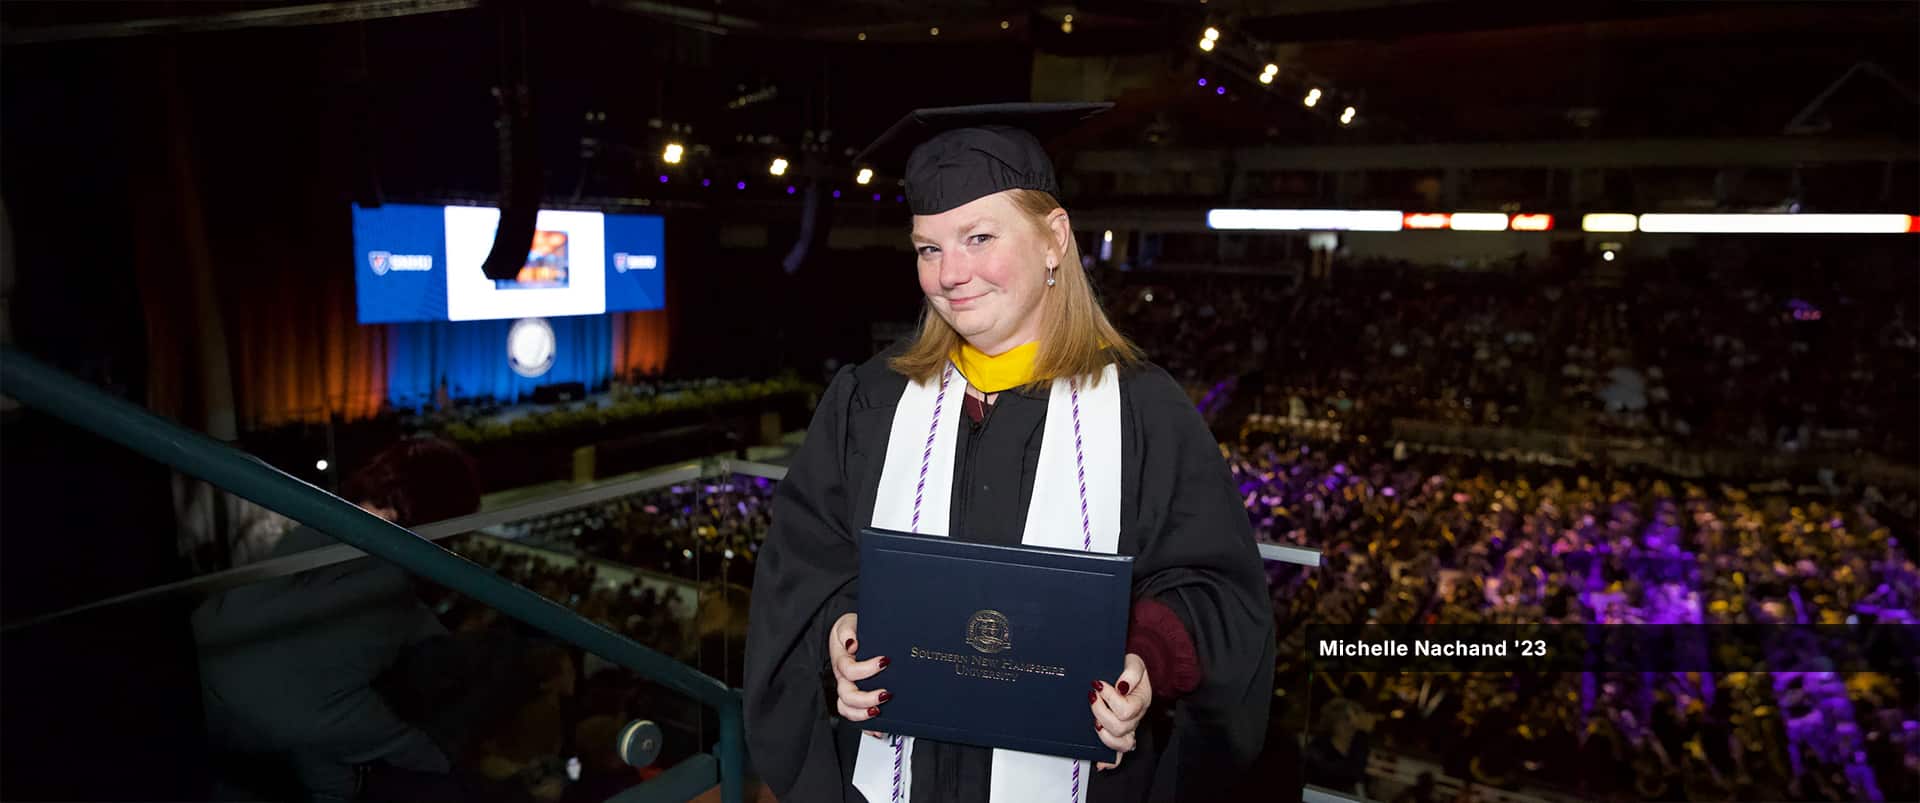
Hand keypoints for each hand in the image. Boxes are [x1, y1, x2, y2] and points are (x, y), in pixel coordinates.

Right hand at [828, 612, 890, 736]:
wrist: (851, 633)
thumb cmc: (851, 630)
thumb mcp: (848, 623)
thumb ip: (849, 631)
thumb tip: (853, 643)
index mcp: (841, 660)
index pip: (848, 669)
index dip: (866, 669)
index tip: (884, 661)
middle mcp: (842, 678)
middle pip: (847, 695)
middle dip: (867, 698)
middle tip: (886, 693)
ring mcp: (847, 689)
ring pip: (847, 709)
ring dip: (863, 713)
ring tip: (879, 710)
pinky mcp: (854, 698)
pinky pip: (856, 716)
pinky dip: (866, 726)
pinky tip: (878, 729)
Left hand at [1091, 653, 1151, 770]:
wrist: (1133, 672)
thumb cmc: (1132, 669)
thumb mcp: (1134, 662)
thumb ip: (1131, 672)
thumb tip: (1122, 686)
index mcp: (1140, 702)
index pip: (1125, 710)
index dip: (1110, 698)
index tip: (1099, 684)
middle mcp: (1135, 718)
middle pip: (1120, 728)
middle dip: (1101, 713)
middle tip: (1092, 698)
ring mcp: (1128, 728)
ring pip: (1120, 744)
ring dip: (1103, 735)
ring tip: (1094, 721)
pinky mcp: (1121, 734)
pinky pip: (1119, 754)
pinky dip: (1111, 761)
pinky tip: (1101, 762)